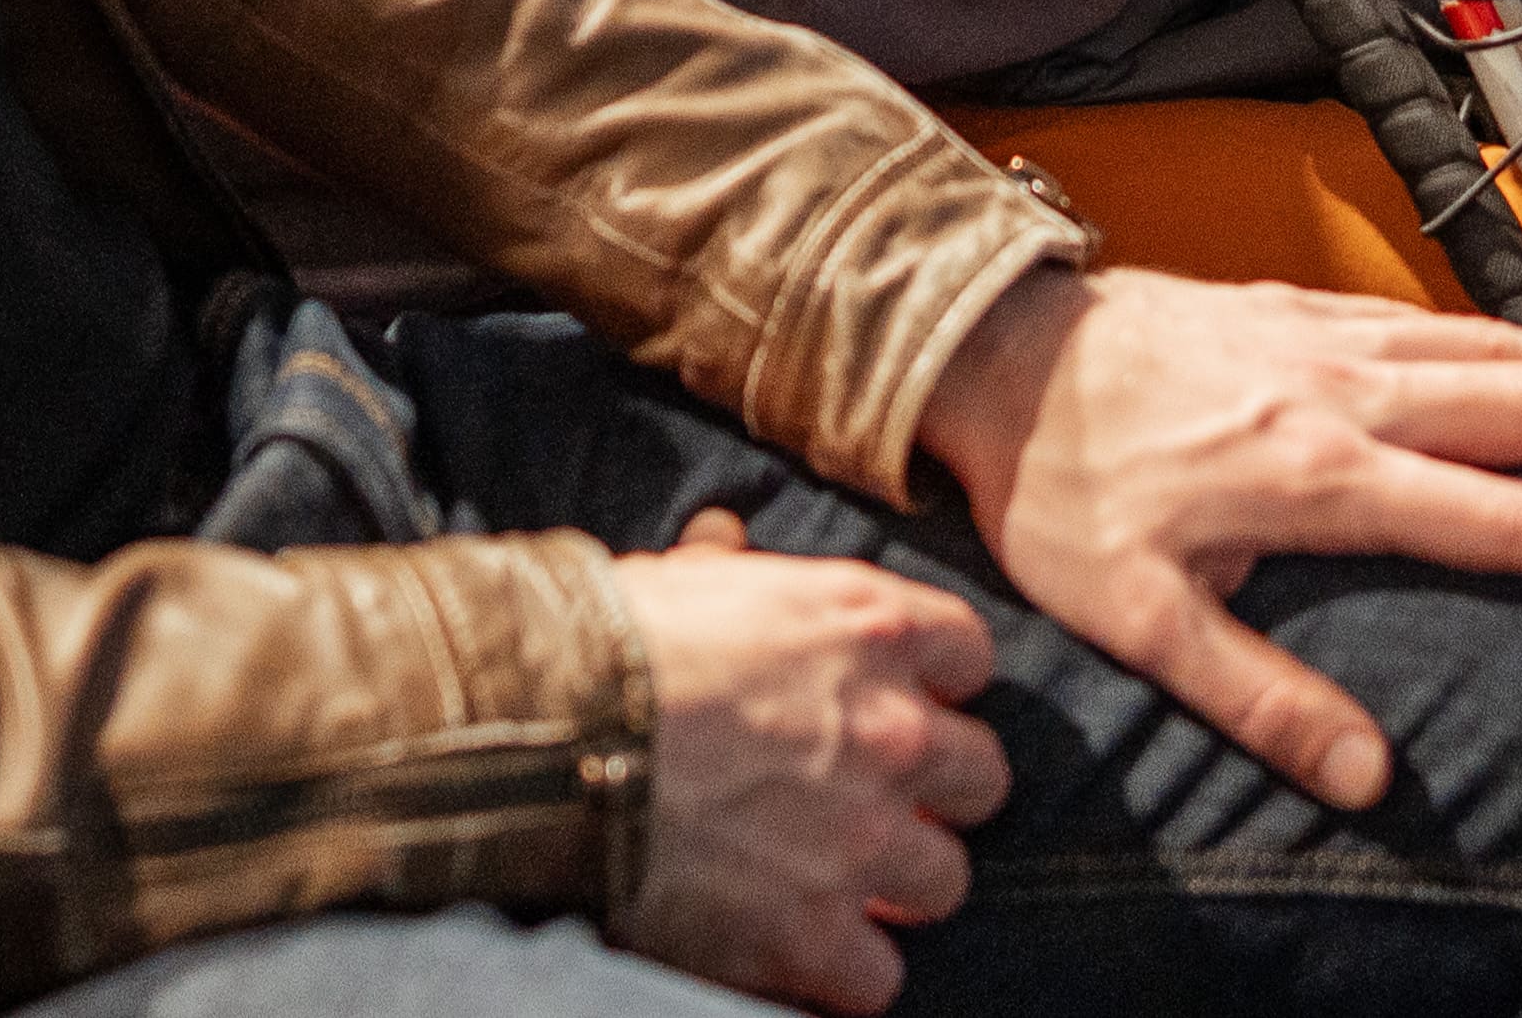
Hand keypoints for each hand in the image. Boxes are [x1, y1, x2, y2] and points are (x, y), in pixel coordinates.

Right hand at [604, 510, 1008, 1011]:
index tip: (898, 703)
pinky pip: (877, 979)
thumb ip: (739, 575)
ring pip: (944, 881)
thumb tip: (725, 547)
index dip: (935, 686)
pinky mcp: (809, 935)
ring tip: (840, 883)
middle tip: (875, 800)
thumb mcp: (688, 579)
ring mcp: (859, 840)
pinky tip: (802, 951)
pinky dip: (842, 973)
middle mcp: (891, 732)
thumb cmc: (604, 646)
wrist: (541, 741)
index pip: (969, 655)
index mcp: (869, 626)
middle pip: (979, 777)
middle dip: (935, 792)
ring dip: (897, 885)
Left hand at [913, 267, 1521, 813]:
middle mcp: (1347, 392)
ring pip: (1500, 347)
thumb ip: (1258, 697)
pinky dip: (1520, 335)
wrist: (993, 349)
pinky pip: (1442, 317)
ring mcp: (1330, 339)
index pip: (1502, 518)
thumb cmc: (1057, 488)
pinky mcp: (1304, 306)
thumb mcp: (1138, 616)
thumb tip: (1364, 778)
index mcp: (1320, 474)